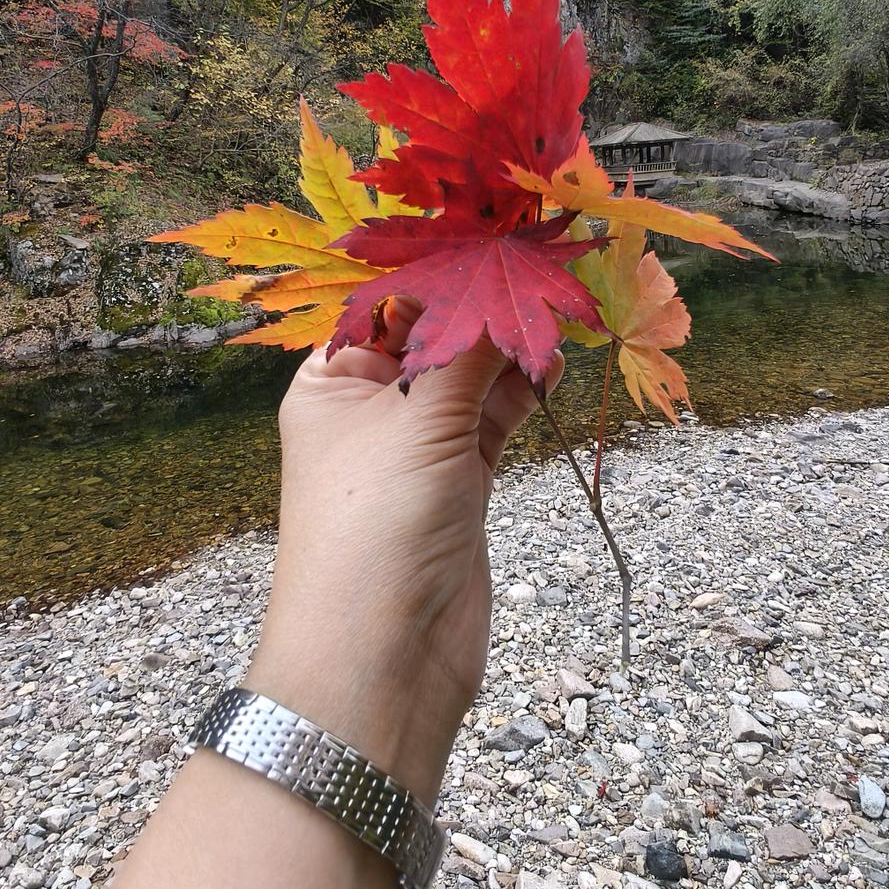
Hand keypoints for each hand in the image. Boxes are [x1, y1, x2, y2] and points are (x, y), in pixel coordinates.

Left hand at [246, 300, 561, 802]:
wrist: (386, 658)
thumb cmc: (375, 525)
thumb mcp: (421, 422)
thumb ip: (469, 347)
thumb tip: (501, 273)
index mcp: (333, 382)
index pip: (385, 304)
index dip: (436, 267)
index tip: (493, 231)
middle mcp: (371, 410)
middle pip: (432, 337)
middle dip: (482, 304)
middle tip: (539, 265)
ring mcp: (417, 448)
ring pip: (470, 379)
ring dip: (509, 348)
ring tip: (556, 309)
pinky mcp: (460, 483)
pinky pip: (493, 421)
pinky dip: (520, 393)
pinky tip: (552, 363)